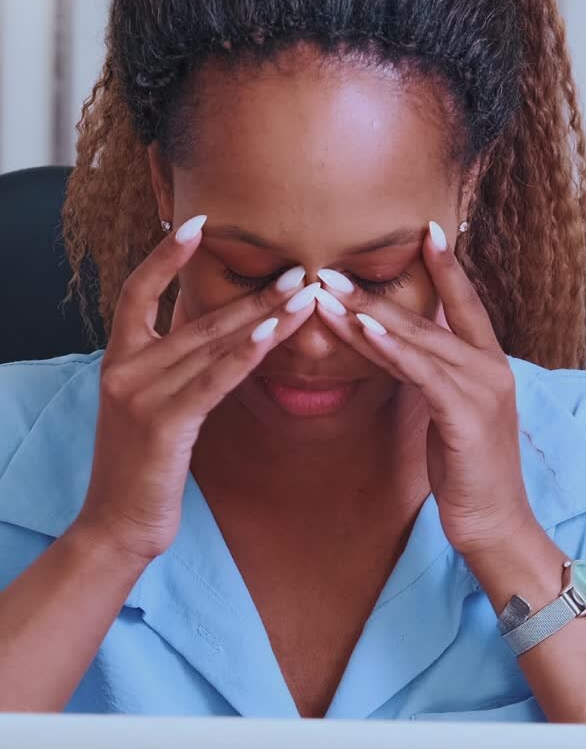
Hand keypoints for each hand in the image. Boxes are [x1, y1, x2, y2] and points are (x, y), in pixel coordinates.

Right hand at [74, 217, 316, 563]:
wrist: (117, 524)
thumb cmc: (143, 468)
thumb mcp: (152, 409)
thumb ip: (175, 371)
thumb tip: (220, 340)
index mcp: (118, 359)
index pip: (137, 291)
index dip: (166, 256)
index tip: (199, 224)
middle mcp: (124, 368)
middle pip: (196, 317)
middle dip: (252, 292)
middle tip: (296, 266)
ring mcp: (140, 394)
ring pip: (212, 344)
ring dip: (264, 317)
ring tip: (305, 294)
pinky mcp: (164, 424)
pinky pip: (213, 381)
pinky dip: (246, 355)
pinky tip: (273, 335)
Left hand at [315, 221, 538, 557]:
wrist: (494, 524)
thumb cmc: (468, 473)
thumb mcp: (449, 415)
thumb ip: (432, 377)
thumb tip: (400, 350)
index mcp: (489, 364)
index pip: (465, 304)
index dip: (446, 266)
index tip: (424, 229)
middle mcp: (490, 367)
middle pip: (426, 317)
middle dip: (375, 291)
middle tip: (333, 265)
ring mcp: (481, 389)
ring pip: (417, 339)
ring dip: (368, 313)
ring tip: (329, 289)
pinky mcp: (465, 415)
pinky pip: (420, 372)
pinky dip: (389, 348)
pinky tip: (361, 330)